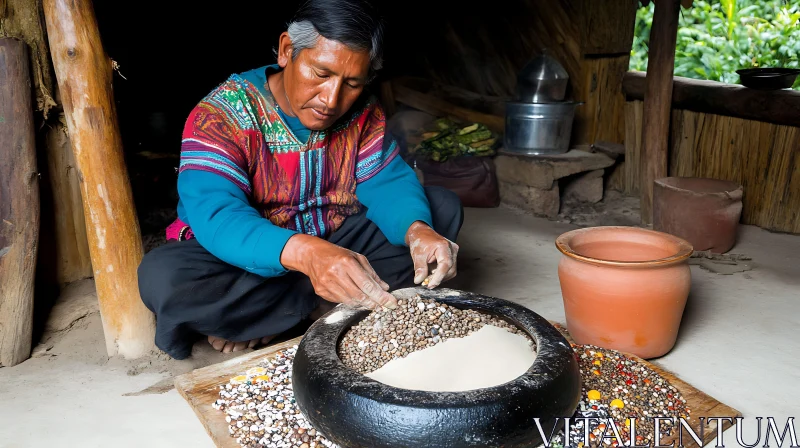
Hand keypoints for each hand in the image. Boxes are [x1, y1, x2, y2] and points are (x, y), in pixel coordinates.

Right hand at [280, 234, 396, 309]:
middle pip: (359, 295)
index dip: (380, 296)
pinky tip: (355, 298)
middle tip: (383, 306)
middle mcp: (335, 273)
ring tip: (370, 303)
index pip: (367, 284)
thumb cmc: (337, 255)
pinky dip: (350, 301)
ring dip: (363, 304)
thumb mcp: (357, 258)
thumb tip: (384, 288)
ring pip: (350, 301)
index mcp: (346, 262)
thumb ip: (371, 273)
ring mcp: (326, 284)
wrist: (312, 255)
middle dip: (374, 303)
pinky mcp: (321, 291)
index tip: (391, 302)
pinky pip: (340, 301)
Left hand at [405, 221, 458, 288]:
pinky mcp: (452, 257)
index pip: (445, 265)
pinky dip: (441, 274)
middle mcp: (452, 249)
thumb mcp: (417, 255)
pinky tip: (433, 272)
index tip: (430, 285)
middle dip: (438, 278)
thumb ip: (419, 268)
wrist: (422, 233)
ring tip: (428, 275)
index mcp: (443, 246)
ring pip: (451, 271)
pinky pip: (450, 270)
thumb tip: (419, 281)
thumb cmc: (420, 241)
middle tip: (426, 282)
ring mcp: (454, 253)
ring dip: (440, 277)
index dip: (438, 277)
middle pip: (450, 270)